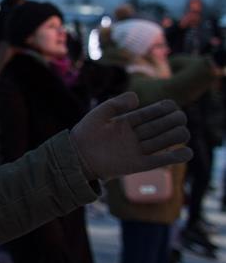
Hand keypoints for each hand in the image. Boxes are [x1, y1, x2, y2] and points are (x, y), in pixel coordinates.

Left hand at [71, 92, 191, 181]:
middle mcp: (135, 135)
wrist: (76, 157)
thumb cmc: (85, 134)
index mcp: (127, 122)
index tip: (171, 105)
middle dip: (172, 120)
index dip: (163, 108)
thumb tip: (136, 97)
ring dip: (175, 135)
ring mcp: (137, 150)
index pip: (151, 113)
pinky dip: (174, 157)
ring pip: (163, 141)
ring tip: (181, 130)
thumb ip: (116, 103)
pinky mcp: (138, 165)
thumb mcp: (99, 114)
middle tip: (178, 117)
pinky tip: (186, 151)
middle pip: (161, 126)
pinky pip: (159, 161)